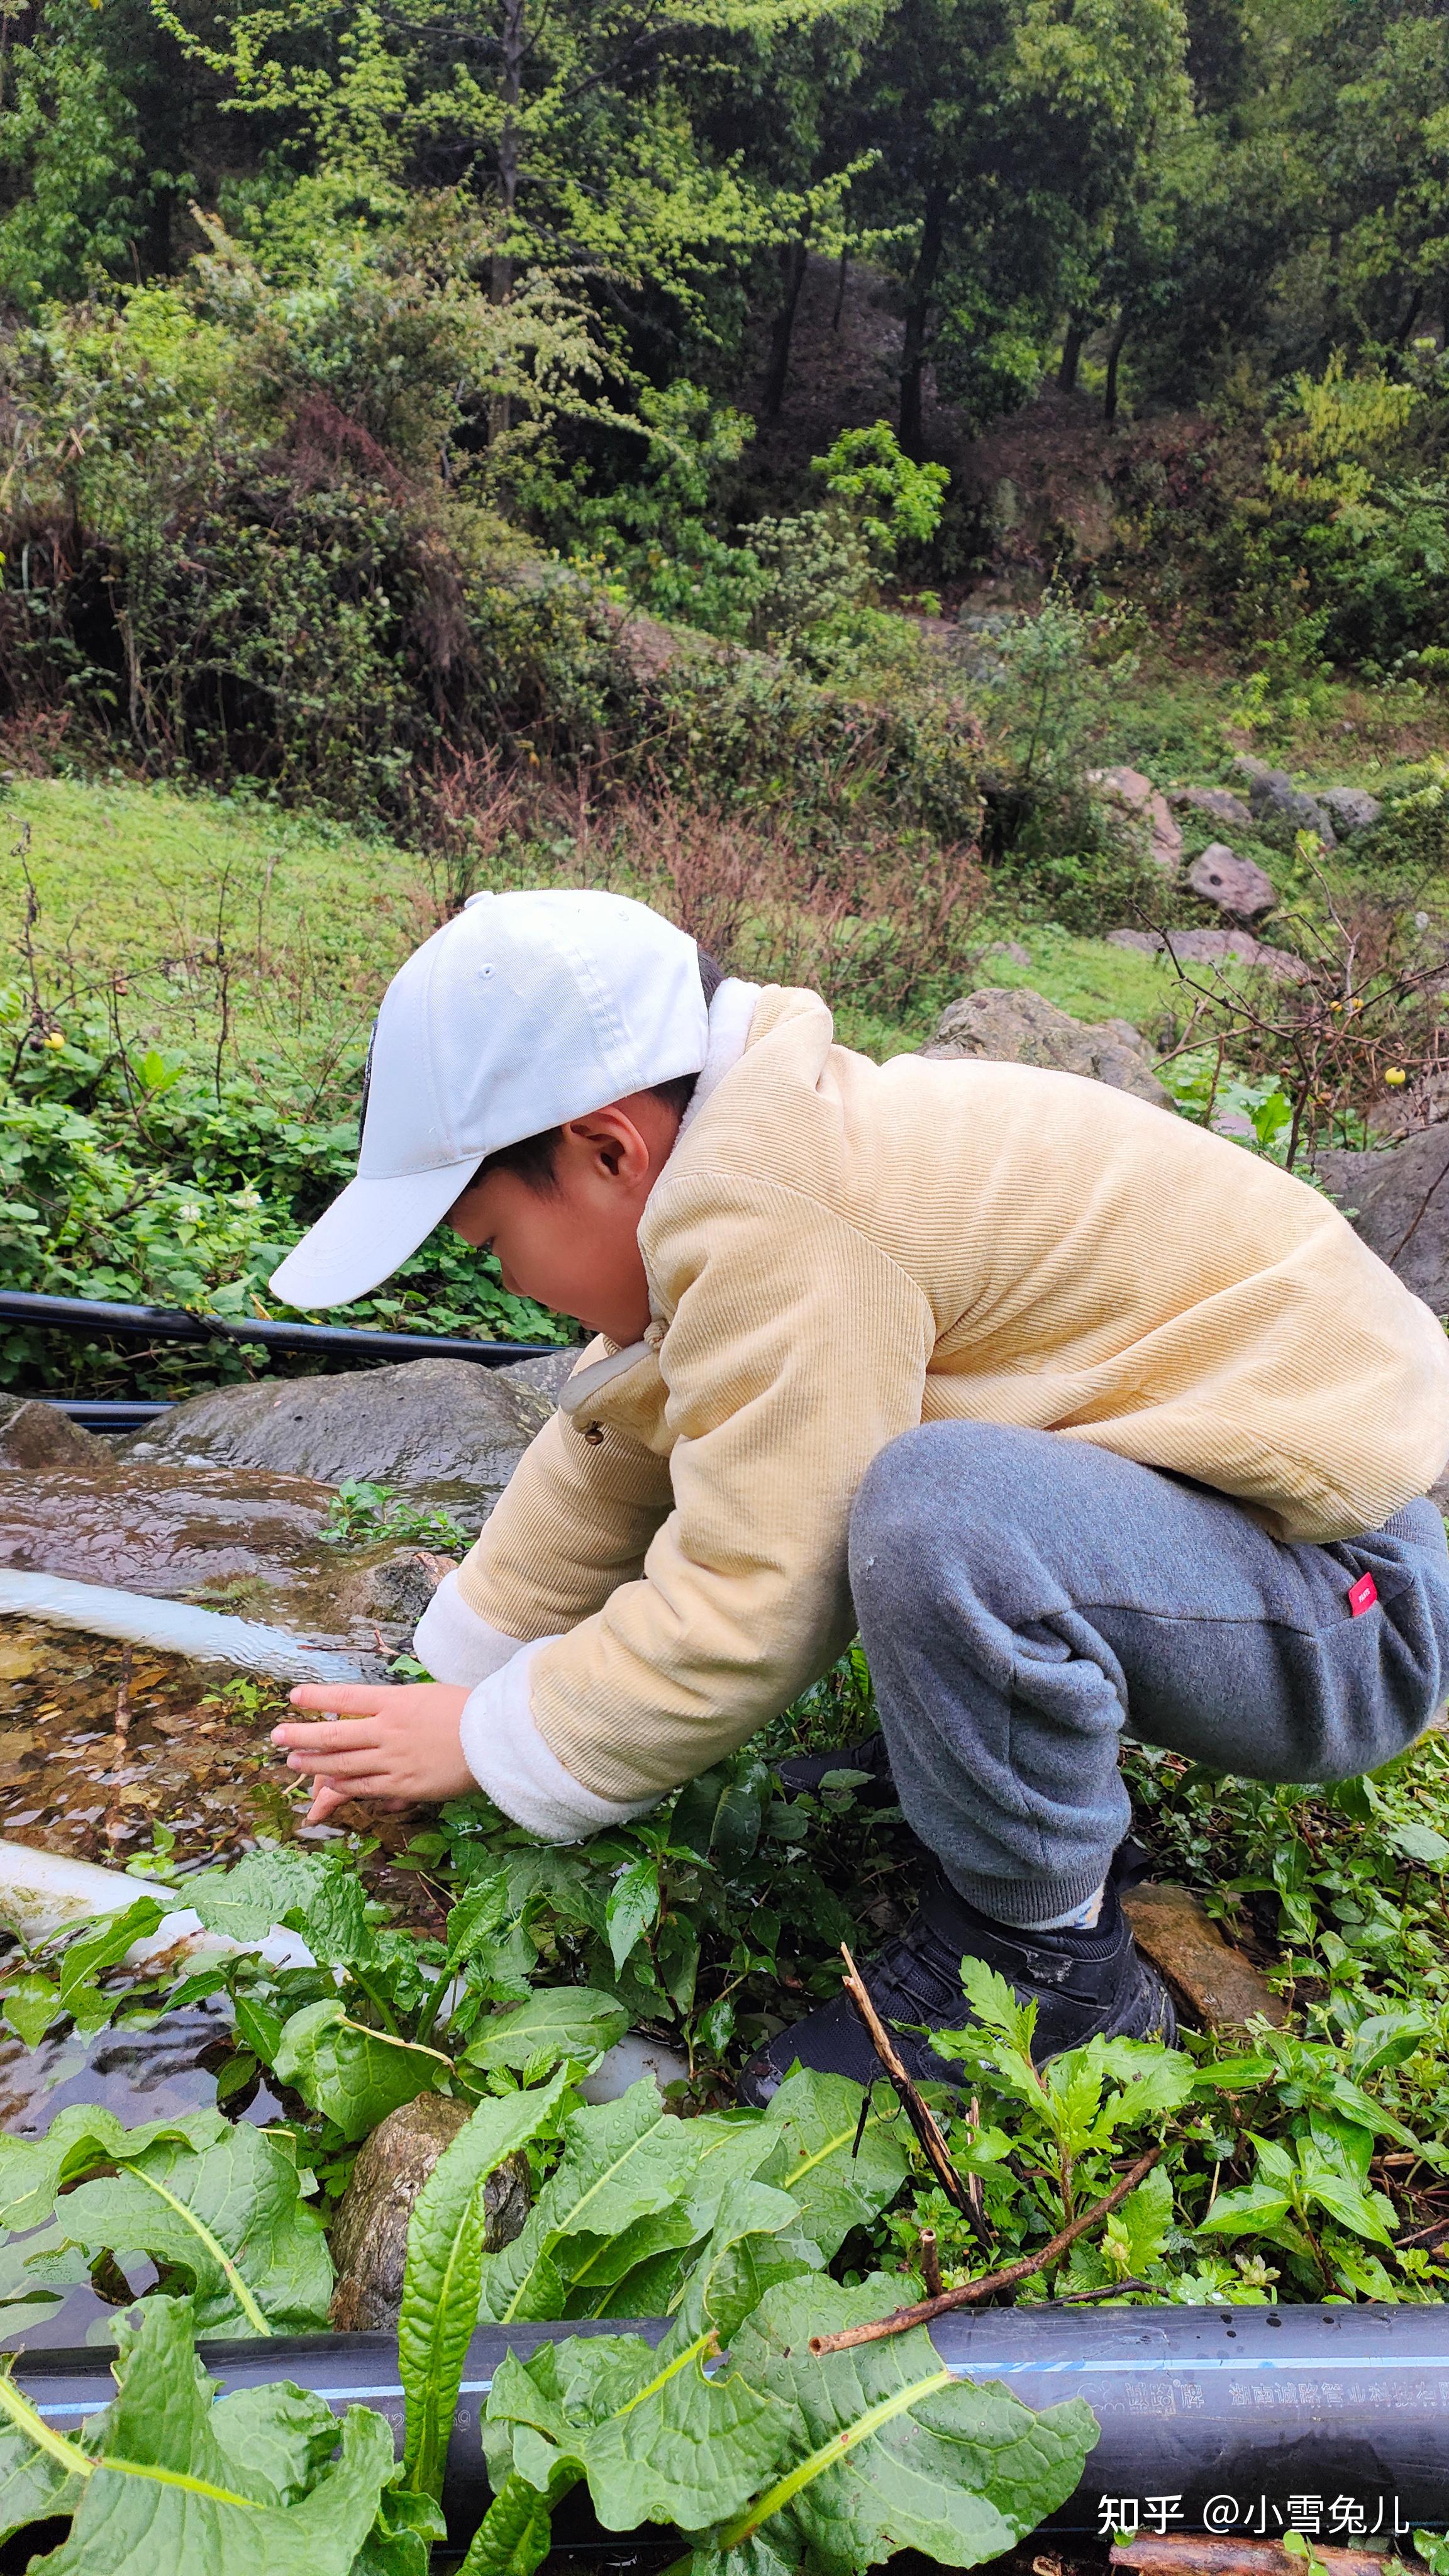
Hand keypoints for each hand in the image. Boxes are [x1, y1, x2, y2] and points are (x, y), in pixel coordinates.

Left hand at [273, 1682, 474, 1826]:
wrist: (494, 1739)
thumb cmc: (467, 1710)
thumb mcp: (428, 1696)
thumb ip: (397, 1707)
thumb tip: (373, 1711)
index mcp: (395, 1701)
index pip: (346, 1696)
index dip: (317, 1697)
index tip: (294, 1696)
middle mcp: (388, 1729)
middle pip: (335, 1732)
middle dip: (302, 1734)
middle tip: (278, 1735)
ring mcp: (394, 1759)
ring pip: (343, 1762)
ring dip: (314, 1763)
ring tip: (293, 1762)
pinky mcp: (404, 1784)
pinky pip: (365, 1786)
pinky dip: (343, 1785)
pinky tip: (327, 1784)